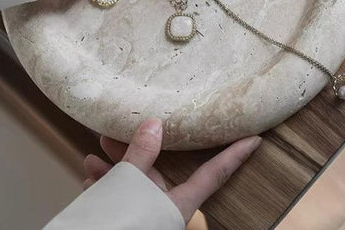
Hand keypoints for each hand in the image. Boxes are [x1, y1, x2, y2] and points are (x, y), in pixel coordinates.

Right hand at [83, 118, 260, 223]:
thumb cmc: (117, 224)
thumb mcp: (129, 185)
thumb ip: (142, 155)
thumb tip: (155, 124)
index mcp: (177, 205)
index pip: (214, 174)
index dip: (234, 156)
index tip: (255, 139)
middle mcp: (164, 211)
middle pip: (157, 174)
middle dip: (135, 151)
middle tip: (115, 134)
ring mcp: (146, 217)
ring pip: (133, 186)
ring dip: (113, 170)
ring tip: (93, 157)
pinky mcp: (127, 222)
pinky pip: (119, 200)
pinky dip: (105, 188)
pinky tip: (89, 179)